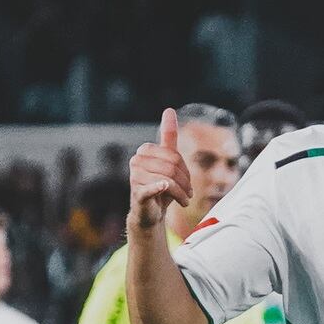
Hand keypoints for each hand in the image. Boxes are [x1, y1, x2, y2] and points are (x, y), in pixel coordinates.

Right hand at [129, 108, 192, 228]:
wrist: (149, 213)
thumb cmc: (160, 186)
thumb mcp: (167, 161)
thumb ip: (168, 137)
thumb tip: (169, 109)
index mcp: (145, 151)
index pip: (174, 156)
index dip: (185, 170)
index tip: (188, 183)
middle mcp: (137, 161)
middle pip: (172, 167)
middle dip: (185, 182)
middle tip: (189, 194)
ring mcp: (135, 177)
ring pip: (168, 179)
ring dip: (181, 193)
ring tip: (184, 201)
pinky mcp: (137, 193)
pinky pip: (151, 188)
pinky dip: (159, 188)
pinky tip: (164, 187)